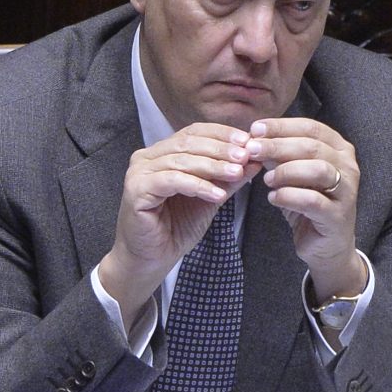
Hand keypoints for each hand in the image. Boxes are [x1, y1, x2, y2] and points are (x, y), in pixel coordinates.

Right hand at [98, 123, 261, 329]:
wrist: (152, 259)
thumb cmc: (176, 228)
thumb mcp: (209, 198)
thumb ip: (227, 179)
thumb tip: (254, 160)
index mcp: (162, 153)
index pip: (193, 132)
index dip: (221, 134)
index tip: (247, 141)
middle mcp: (147, 158)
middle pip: (188, 142)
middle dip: (220, 149)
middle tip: (246, 155)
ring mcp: (139, 172)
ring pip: (182, 160)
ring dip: (213, 166)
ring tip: (236, 173)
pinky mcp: (136, 190)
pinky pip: (172, 181)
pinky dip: (197, 185)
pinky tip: (217, 194)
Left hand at [248, 117, 365, 297]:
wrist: (325, 244)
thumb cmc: (308, 203)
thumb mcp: (291, 173)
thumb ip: (278, 155)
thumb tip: (254, 137)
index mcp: (338, 148)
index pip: (310, 127)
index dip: (281, 127)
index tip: (254, 130)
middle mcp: (348, 166)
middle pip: (312, 146)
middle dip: (277, 146)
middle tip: (252, 150)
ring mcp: (347, 191)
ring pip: (317, 170)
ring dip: (285, 171)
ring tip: (266, 180)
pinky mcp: (338, 215)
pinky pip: (312, 200)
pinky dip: (288, 196)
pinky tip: (274, 198)